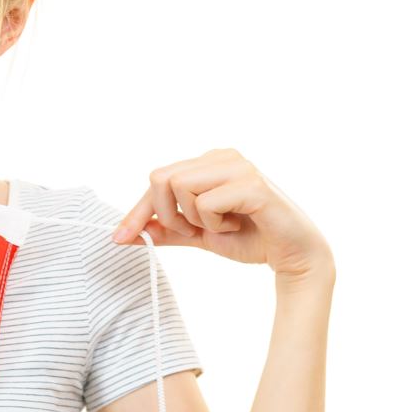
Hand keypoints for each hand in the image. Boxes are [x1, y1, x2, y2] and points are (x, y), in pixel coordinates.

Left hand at [111, 148, 333, 282]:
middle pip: (160, 178)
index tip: (120, 238)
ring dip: (192, 219)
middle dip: (167, 214)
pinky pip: (206, 203)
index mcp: (208, 162)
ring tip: (221, 226)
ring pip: (179, 186)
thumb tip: (126, 233)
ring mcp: (239, 166)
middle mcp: (222, 156)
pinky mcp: (252, 184)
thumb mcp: (198, 235)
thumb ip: (166, 230)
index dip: (136, 211)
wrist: (292, 255)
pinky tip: (237, 224)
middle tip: (194, 231)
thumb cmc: (250, 238)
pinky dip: (214, 224)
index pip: (157, 180)